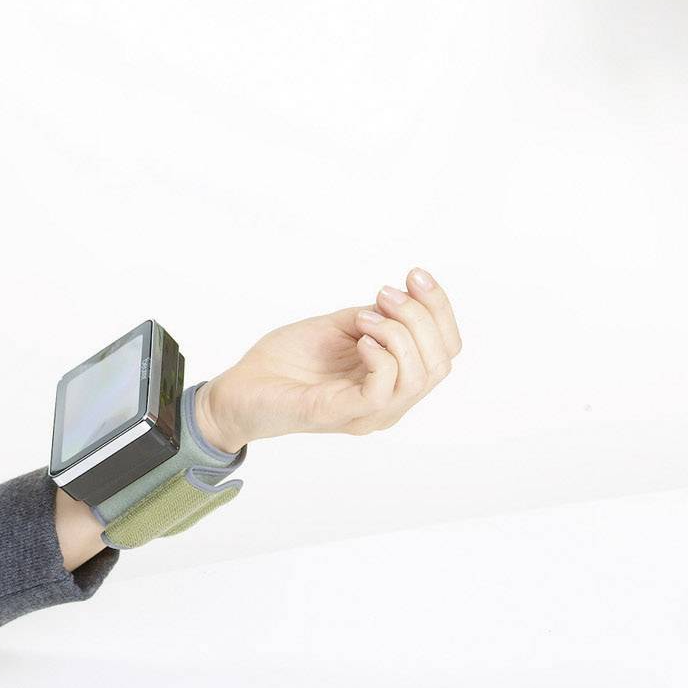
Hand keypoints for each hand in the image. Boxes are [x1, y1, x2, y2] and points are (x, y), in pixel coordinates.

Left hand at [200, 267, 461, 446]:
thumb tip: (403, 297)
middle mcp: (391, 402)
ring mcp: (370, 413)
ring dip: (400, 331)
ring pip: (420, 375)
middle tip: (386, 293)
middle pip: (441, 362)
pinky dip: (381, 354)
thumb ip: (375, 316)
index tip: (415, 274)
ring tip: (366, 315)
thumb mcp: (339, 327)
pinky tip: (359, 338)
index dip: (440, 308)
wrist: (241, 388)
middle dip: (423, 316)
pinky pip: (384, 389)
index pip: (445, 350)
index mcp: (395, 380)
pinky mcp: (344, 414)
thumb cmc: (288, 360)